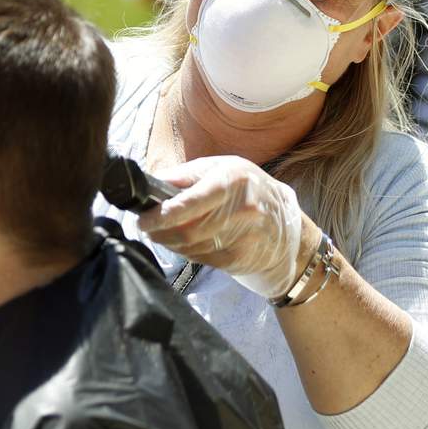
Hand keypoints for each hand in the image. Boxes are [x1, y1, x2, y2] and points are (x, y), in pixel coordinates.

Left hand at [136, 155, 308, 297]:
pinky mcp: (241, 258)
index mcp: (232, 179)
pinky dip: (187, 253)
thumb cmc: (247, 189)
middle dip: (160, 232)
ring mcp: (244, 237)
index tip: (142, 219)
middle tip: (147, 228)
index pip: (190, 203)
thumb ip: (185, 175)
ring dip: (171, 244)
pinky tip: (185, 244)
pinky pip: (203, 260)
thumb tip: (151, 183)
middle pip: (188, 230)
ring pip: (192, 248)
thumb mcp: (221, 168)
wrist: (285, 223)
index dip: (161, 215)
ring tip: (163, 234)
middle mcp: (242, 208)